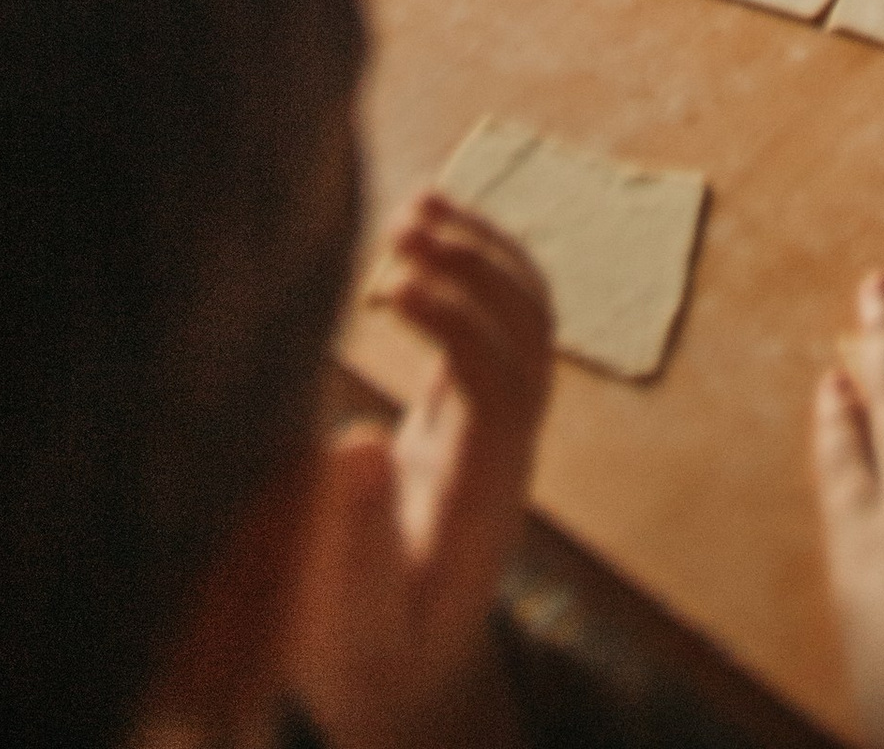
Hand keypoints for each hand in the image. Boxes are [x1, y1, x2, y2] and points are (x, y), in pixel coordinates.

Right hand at [283, 193, 551, 748]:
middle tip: (399, 225)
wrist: (409, 678)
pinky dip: (469, 265)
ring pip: (526, 316)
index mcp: (483, 493)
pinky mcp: (471, 408)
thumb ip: (353, 542)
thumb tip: (356, 441)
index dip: (459, 322)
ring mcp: (498, 422)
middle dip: (477, 266)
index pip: (502, 384)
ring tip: (413, 204)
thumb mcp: (351, 619)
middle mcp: (507, 445)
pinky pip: (496, 320)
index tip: (393, 286)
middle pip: (532, 335)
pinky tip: (418, 230)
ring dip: (481, 251)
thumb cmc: (370, 655)